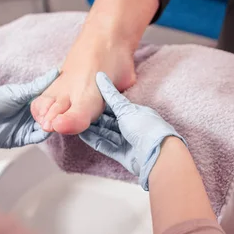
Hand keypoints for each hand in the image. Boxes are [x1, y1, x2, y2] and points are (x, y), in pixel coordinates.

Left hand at [0, 69, 59, 159]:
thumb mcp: (15, 92)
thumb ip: (36, 86)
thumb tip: (55, 73)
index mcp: (26, 98)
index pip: (48, 99)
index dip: (58, 99)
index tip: (70, 96)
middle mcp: (27, 112)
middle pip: (49, 114)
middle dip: (57, 114)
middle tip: (66, 111)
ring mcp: (24, 125)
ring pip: (44, 126)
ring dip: (51, 124)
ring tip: (58, 121)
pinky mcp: (20, 138)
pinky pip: (35, 137)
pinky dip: (43, 134)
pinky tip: (48, 130)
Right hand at [79, 72, 184, 189]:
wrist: (157, 155)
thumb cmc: (145, 129)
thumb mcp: (126, 110)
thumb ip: (111, 96)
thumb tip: (100, 77)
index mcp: (136, 113)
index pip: (116, 106)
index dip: (101, 102)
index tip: (87, 98)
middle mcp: (132, 127)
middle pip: (110, 121)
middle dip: (95, 117)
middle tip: (78, 111)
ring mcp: (128, 142)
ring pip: (107, 133)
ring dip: (93, 129)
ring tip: (77, 123)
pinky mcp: (124, 155)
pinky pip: (106, 146)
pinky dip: (95, 140)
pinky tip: (83, 135)